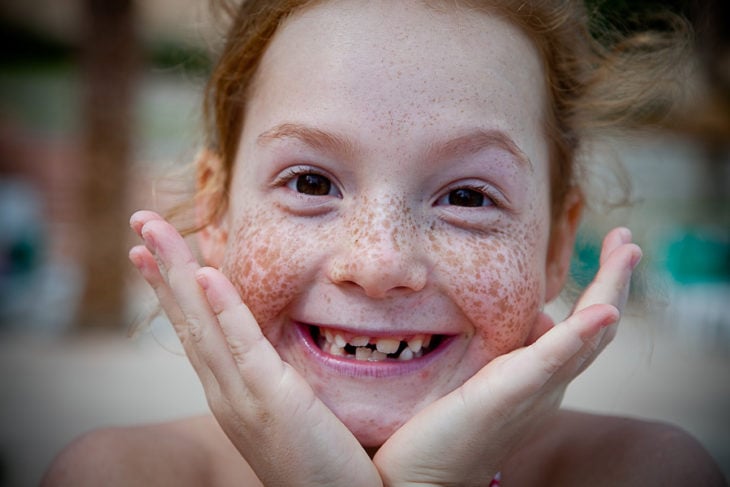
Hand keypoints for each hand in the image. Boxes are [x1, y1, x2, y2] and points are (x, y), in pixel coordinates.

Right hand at [129, 211, 381, 486]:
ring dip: (176, 272)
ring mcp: (243, 398)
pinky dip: (223, 310)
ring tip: (152, 231)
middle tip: (139, 220)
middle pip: (186, 317)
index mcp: (231, 390)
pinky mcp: (273, 402)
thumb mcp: (292, 410)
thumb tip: (278, 343)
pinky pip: (243, 348)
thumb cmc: (325, 463)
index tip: (152, 249)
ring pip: (201, 323)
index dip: (171, 285)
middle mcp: (226, 392)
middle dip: (161, 266)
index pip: (196, 327)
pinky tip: (205, 273)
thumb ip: (278, 375)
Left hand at [373, 228, 641, 486]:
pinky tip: (602, 309)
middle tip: (628, 241)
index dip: (603, 288)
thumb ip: (516, 350)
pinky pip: (554, 359)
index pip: (583, 327)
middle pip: (598, 327)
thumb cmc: (446, 428)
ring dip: (611, 290)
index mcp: (542, 378)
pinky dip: (581, 333)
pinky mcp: (512, 393)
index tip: (611, 247)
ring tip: (626, 251)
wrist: (423, 477)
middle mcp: (550, 385)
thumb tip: (541, 316)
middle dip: (616, 280)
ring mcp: (536, 390)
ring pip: (588, 336)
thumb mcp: (487, 376)